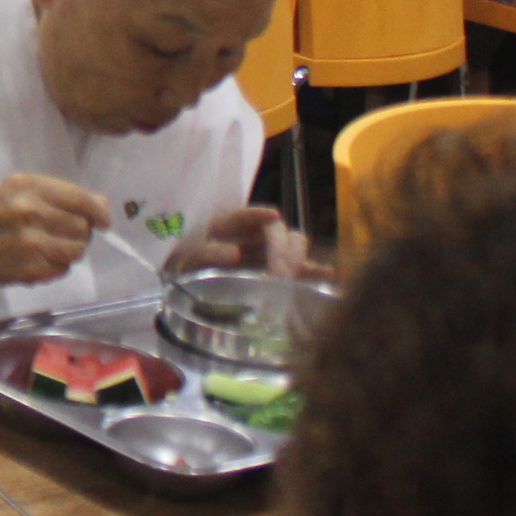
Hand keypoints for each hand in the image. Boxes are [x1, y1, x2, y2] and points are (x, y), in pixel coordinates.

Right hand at [0, 173, 110, 287]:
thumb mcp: (14, 191)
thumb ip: (57, 195)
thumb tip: (101, 203)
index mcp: (27, 185)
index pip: (80, 198)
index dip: (97, 211)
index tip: (103, 220)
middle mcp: (31, 210)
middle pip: (83, 226)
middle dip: (78, 232)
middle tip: (59, 234)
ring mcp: (30, 242)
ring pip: (77, 250)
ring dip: (69, 251)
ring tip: (49, 248)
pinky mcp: (29, 269)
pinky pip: (62, 269)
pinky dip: (55, 267)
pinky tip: (36, 260)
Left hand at [172, 206, 324, 279]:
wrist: (189, 300)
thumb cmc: (186, 274)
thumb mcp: (187, 263)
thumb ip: (205, 255)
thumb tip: (232, 253)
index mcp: (225, 229)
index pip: (243, 217)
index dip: (257, 214)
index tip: (271, 216)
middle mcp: (250, 238)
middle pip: (275, 230)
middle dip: (279, 246)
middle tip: (278, 270)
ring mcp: (268, 256)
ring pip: (292, 244)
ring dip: (296, 256)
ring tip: (292, 275)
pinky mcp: (281, 276)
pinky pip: (302, 270)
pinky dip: (315, 272)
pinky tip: (329, 275)